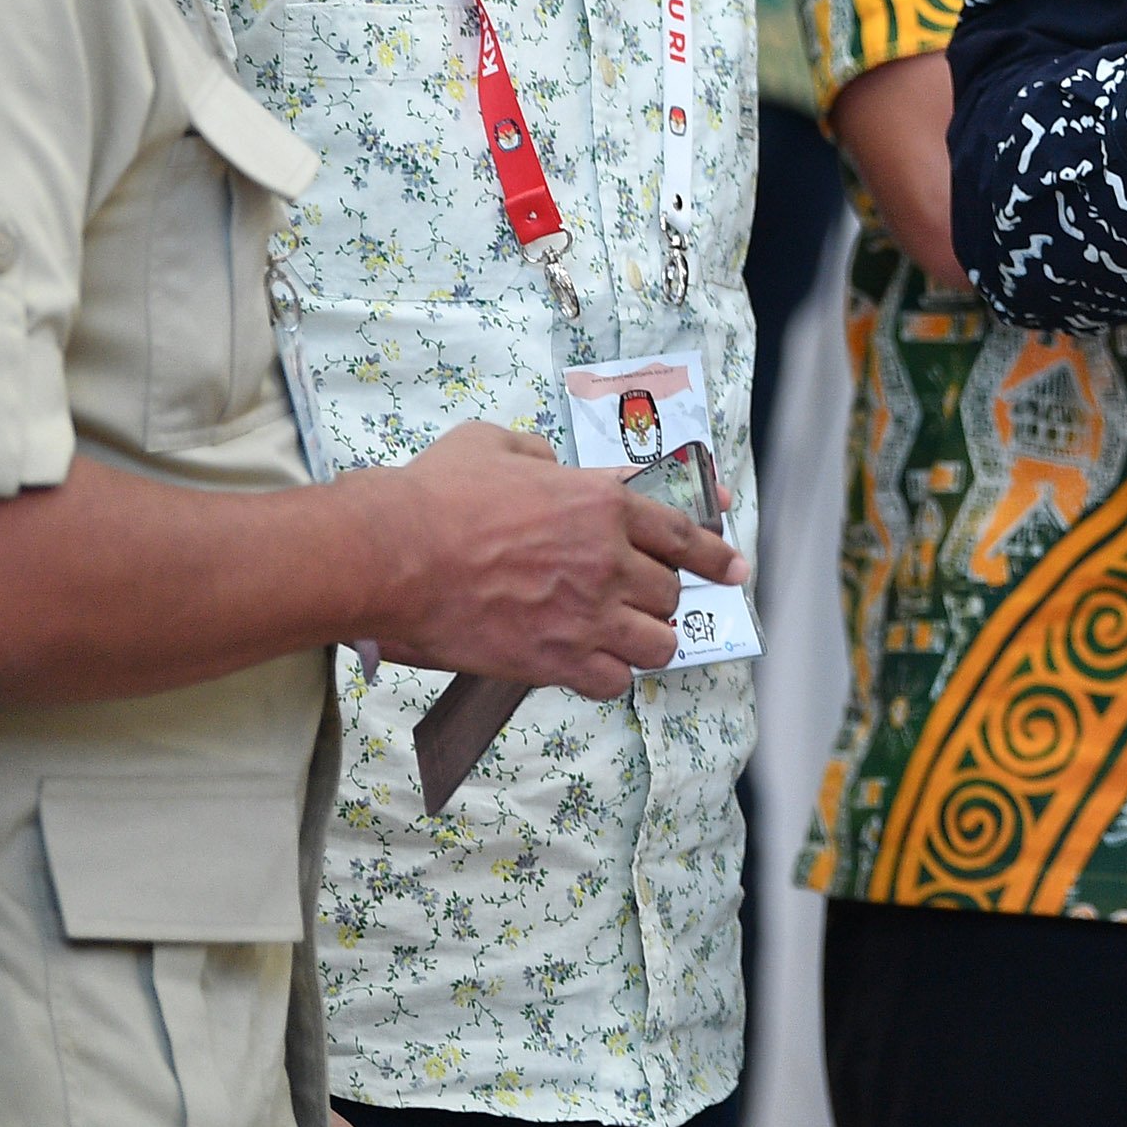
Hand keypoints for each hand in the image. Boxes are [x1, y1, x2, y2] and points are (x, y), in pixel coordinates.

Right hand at [348, 422, 745, 697]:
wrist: (391, 557)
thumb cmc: (436, 496)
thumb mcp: (497, 445)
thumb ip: (540, 456)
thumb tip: (554, 468)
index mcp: (602, 503)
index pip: (684, 532)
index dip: (716, 552)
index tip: (735, 567)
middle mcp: (608, 559)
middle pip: (670, 591)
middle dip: (659, 595)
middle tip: (640, 599)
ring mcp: (586, 614)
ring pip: (656, 642)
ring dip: (646, 639)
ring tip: (626, 637)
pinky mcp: (556, 660)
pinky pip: (614, 680)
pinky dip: (610, 675)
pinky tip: (591, 666)